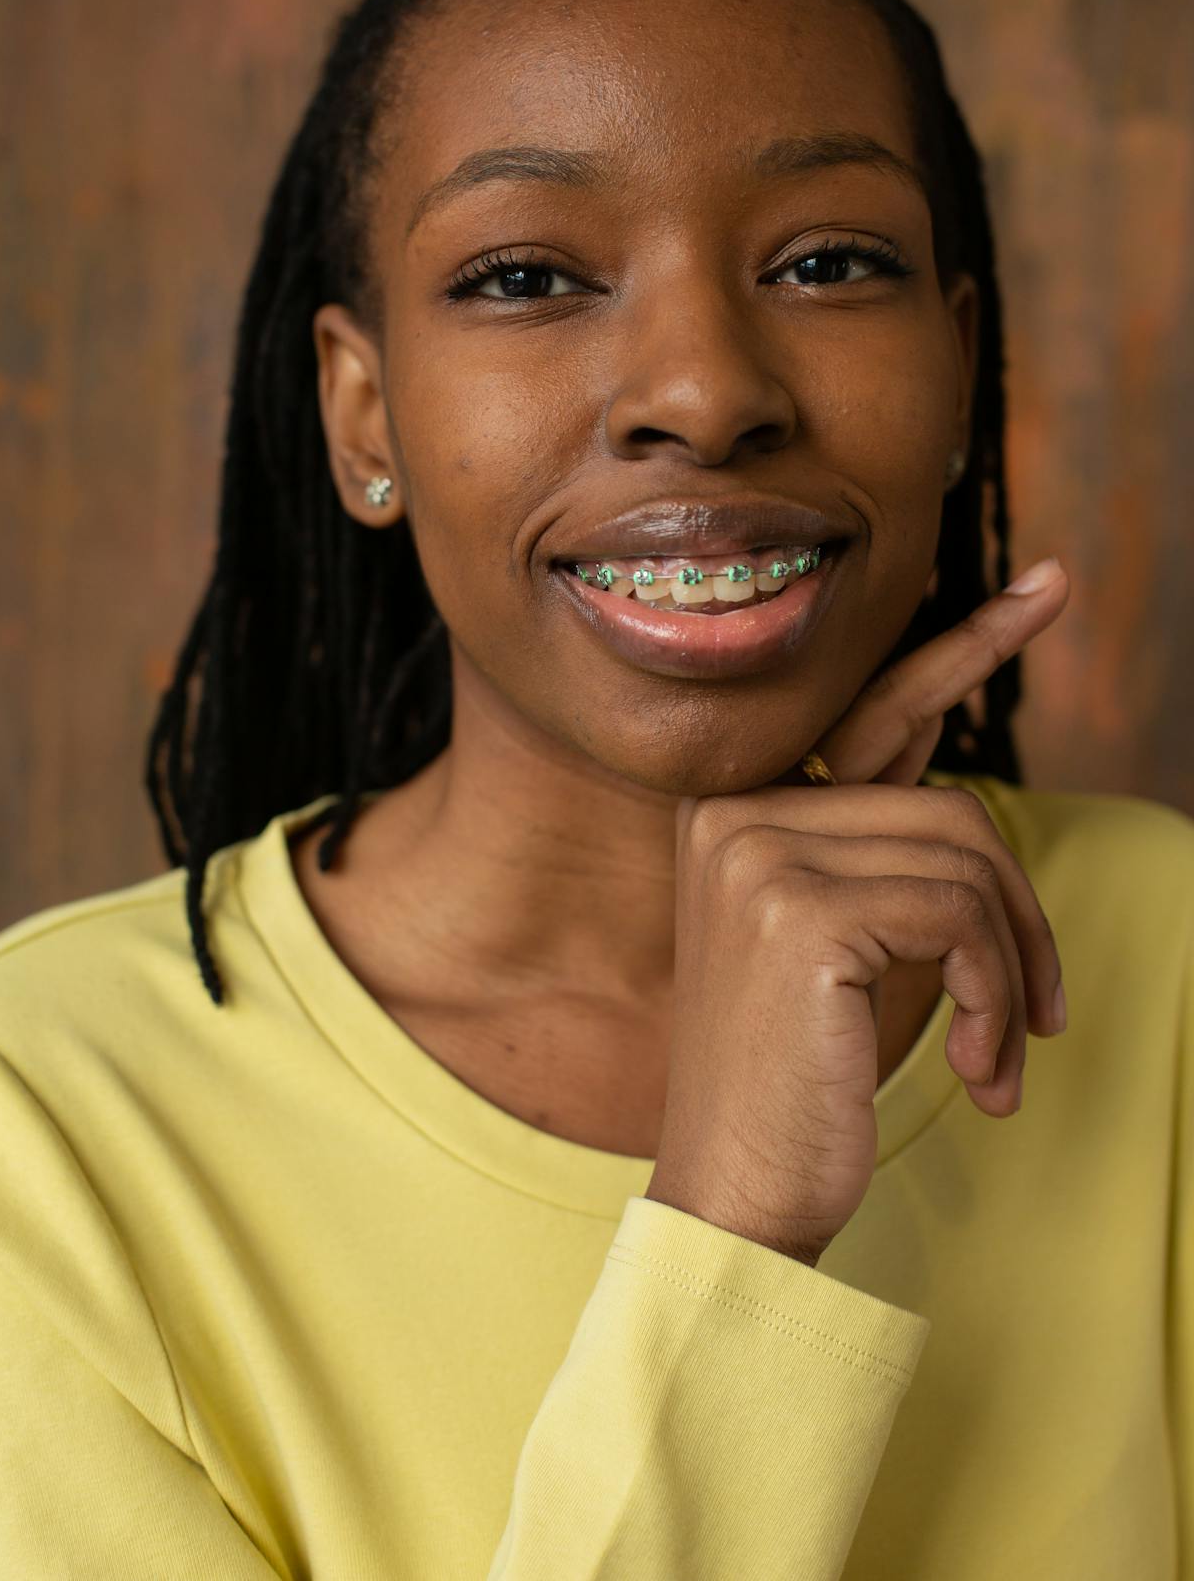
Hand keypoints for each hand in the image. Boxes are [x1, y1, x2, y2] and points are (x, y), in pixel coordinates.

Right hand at [645, 557, 1070, 1266]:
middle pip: (950, 807)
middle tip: (1046, 1012)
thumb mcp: (851, 947)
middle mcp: (734, 811)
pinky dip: (997, 997)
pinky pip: (961, 916)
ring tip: (1001, 1054)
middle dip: (1020, 914)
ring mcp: (756, 852)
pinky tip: (980, 1072)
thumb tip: (977, 809)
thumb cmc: (802, 1077)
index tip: (1048, 588)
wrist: (740, 1196)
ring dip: (1012, 972)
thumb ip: (891, 857)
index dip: (967, 647)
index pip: (874, 711)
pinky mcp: (798, 909)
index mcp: (738, 810)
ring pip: (966, 861)